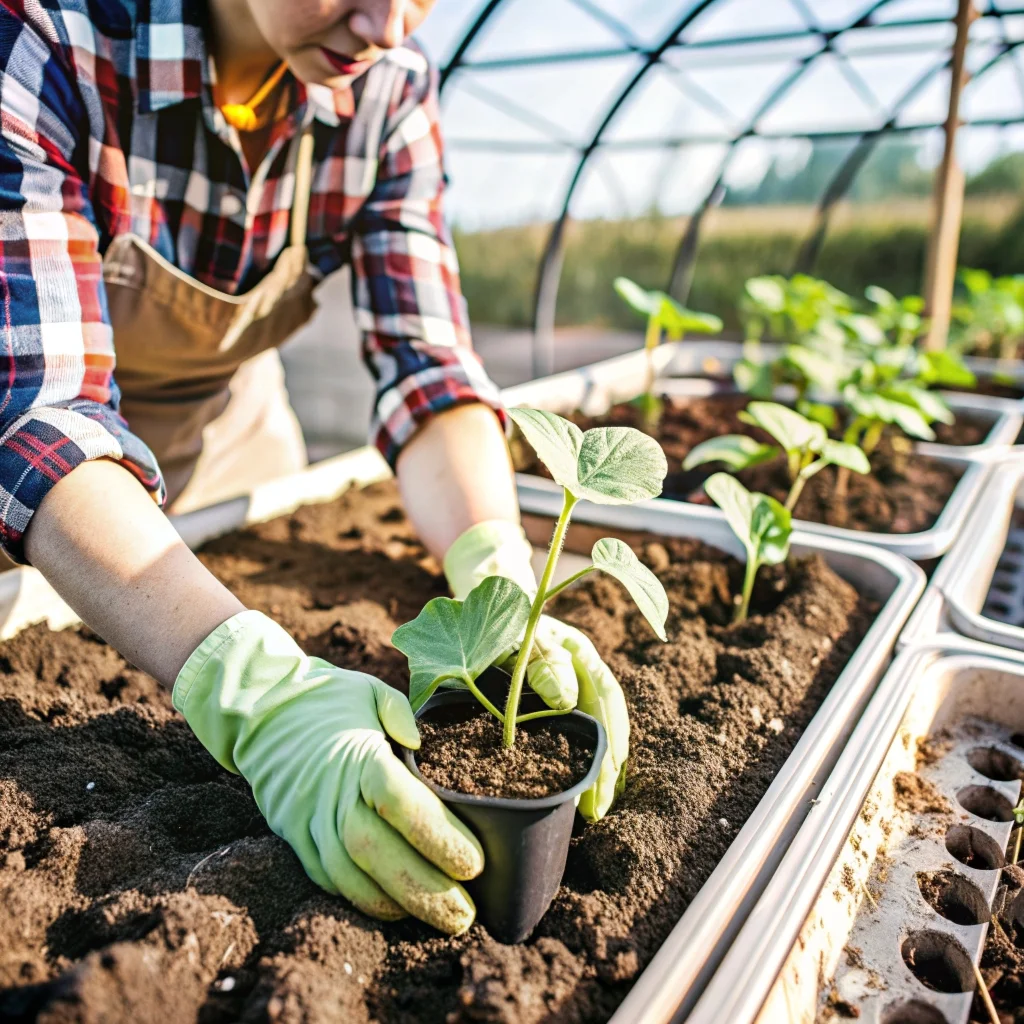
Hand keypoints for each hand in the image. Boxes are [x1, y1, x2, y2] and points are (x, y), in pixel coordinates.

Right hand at [173, 611, 482, 934]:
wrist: (263, 712)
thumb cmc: (329, 700)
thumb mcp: (369, 691)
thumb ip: (400, 713)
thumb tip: (419, 742)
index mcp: (357, 756)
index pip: (399, 802)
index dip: (437, 837)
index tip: (474, 863)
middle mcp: (331, 794)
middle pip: (376, 851)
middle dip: (424, 890)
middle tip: (466, 914)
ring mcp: (308, 821)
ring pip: (349, 876)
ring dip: (395, 905)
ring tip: (440, 920)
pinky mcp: (295, 838)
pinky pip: (327, 878)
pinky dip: (361, 900)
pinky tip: (396, 910)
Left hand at [444, 521, 629, 820]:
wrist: (481, 603)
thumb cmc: (495, 619)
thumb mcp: (514, 635)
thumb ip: (539, 662)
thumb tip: (565, 701)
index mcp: (578, 649)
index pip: (603, 697)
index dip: (607, 737)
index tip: (604, 772)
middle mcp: (582, 666)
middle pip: (607, 718)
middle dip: (606, 765)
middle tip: (598, 808)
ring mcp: (572, 682)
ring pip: (598, 726)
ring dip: (600, 767)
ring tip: (596, 806)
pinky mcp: (557, 698)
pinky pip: (581, 729)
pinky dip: (586, 758)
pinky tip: (585, 785)